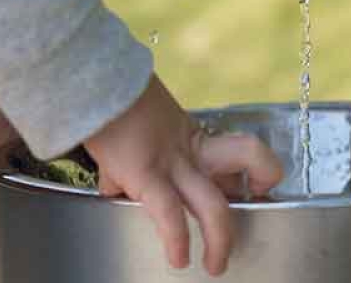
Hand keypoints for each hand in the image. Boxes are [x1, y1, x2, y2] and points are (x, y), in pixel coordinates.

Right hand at [83, 76, 284, 276]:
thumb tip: (115, 185)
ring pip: (213, 203)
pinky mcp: (146, 174)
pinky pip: (169, 213)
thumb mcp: (138, 129)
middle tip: (252, 216)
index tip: (253, 189)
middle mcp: (189, 149)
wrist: (91, 86)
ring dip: (219, 238)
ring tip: (216, 263)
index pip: (238, 155)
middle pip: (246, 155)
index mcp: (192, 138)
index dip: (252, 173)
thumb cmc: (111, 106)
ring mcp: (171, 162)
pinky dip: (175, 239)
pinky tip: (178, 258)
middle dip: (259, 184)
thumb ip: (140, 157)